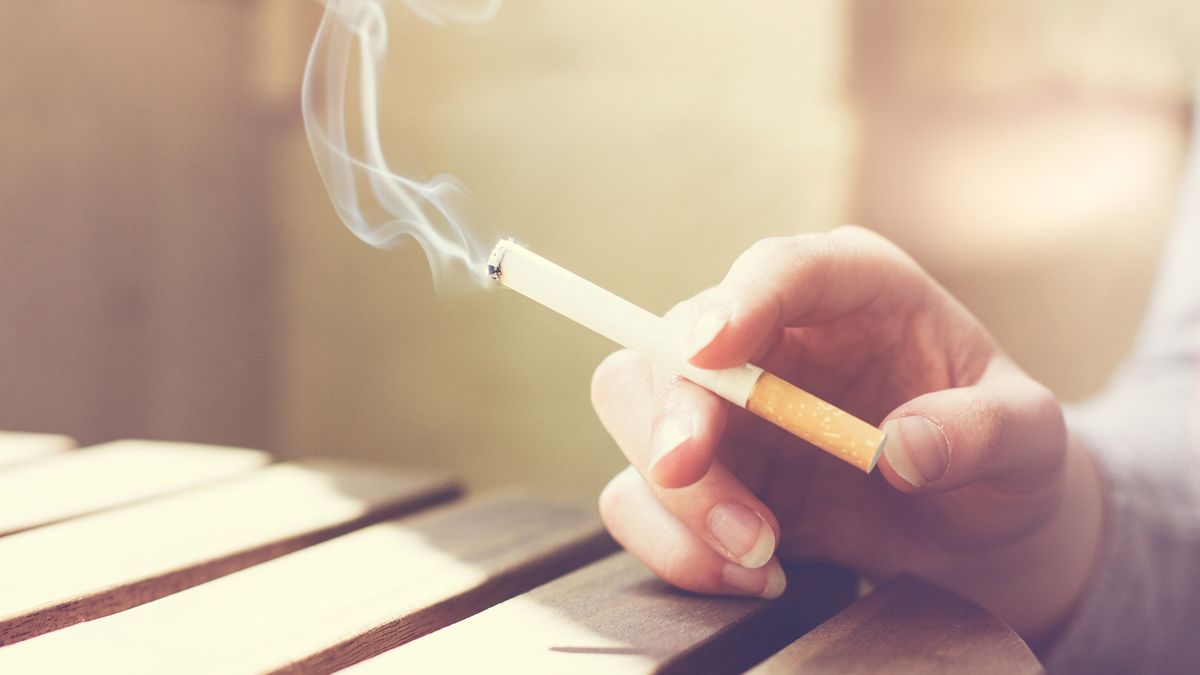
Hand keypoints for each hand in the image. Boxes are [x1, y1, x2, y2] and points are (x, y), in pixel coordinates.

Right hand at [591, 226, 1102, 642]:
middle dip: (670, 412)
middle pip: (670, 342)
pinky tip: (752, 574)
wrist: (970, 528)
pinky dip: (675, 544)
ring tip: (758, 556)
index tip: (710, 350)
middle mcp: (773, 334)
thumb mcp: (1031, 441)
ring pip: (634, 412)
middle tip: (690, 475)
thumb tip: (903, 449)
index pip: (780, 269)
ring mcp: (728, 403)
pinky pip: (640, 495)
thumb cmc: (1001, 459)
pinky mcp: (706, 470)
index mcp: (853, 289)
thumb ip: (986, 431)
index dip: (738, 301)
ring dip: (674, 494)